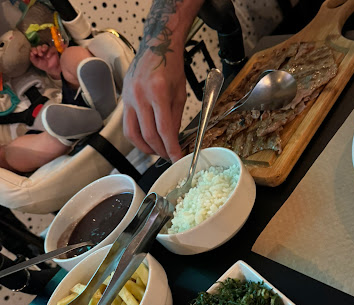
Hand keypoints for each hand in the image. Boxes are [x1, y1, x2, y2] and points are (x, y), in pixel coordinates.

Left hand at [30, 44, 60, 79]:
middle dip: (38, 49)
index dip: (34, 49)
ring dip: (43, 48)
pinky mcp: (53, 50)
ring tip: (43, 51)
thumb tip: (31, 53)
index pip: (34, 48)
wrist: (52, 69)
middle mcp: (41, 50)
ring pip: (45, 46)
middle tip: (40, 54)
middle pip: (39, 46)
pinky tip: (48, 56)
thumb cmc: (44, 65)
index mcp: (37, 52)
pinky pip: (51, 49)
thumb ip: (33, 58)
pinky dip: (49, 52)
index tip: (34, 53)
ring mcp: (47, 50)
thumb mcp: (36, 63)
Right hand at [122, 42, 185, 161]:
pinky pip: (127, 126)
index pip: (164, 130)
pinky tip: (146, 141)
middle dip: (160, 151)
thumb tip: (173, 141)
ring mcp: (129, 98)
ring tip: (157, 152)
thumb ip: (175, 120)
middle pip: (148, 135)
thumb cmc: (171, 67)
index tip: (177, 159)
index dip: (171, 148)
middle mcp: (140, 96)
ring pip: (133, 134)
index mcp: (157, 93)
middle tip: (169, 157)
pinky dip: (137, 138)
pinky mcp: (123, 100)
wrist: (156, 46)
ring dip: (146, 148)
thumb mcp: (180, 95)